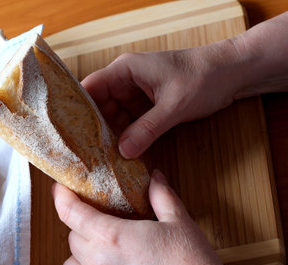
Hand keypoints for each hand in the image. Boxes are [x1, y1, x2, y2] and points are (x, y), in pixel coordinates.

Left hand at [52, 170, 257, 264]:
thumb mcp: (178, 221)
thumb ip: (161, 195)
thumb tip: (154, 177)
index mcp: (112, 237)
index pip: (70, 212)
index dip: (61, 196)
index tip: (61, 188)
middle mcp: (98, 264)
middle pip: (71, 236)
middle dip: (82, 223)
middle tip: (99, 218)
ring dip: (79, 252)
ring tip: (99, 246)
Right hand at [81, 46, 237, 158]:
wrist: (232, 74)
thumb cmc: (203, 77)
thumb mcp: (174, 105)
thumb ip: (148, 129)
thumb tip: (123, 152)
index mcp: (125, 70)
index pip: (90, 88)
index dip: (76, 108)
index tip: (68, 132)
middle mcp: (125, 81)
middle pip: (98, 106)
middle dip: (92, 129)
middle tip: (85, 153)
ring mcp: (135, 95)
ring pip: (113, 118)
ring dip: (109, 136)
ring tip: (100, 158)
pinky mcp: (146, 107)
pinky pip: (129, 124)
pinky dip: (126, 138)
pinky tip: (120, 154)